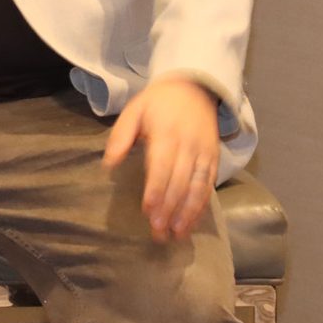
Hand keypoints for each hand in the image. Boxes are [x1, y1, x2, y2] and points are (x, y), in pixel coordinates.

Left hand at [103, 75, 220, 242]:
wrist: (194, 88)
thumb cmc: (157, 103)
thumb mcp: (133, 110)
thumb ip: (120, 137)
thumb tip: (108, 165)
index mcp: (167, 133)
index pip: (162, 166)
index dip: (156, 190)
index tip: (148, 211)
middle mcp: (189, 145)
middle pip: (179, 182)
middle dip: (169, 209)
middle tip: (158, 233)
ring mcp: (204, 153)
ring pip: (197, 187)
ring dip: (187, 213)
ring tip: (176, 235)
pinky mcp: (214, 159)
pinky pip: (208, 185)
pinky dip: (201, 206)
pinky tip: (191, 222)